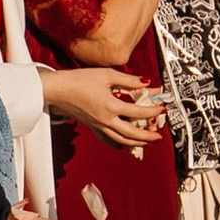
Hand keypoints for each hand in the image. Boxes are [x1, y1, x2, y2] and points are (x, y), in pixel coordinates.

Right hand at [44, 67, 169, 144]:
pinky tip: (123, 144)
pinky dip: (118, 143)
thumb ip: (129, 80)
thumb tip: (146, 82)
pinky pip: (107, 138)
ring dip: (136, 142)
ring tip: (146, 142)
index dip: (153, 111)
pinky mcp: (92, 126)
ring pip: (121, 139)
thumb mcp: (107, 75)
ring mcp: (98, 125)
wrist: (57, 89)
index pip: (139, 112)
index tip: (162, 108)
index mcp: (111, 106)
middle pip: (132, 133)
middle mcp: (106, 119)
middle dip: (147, 136)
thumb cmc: (79, 80)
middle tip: (159, 136)